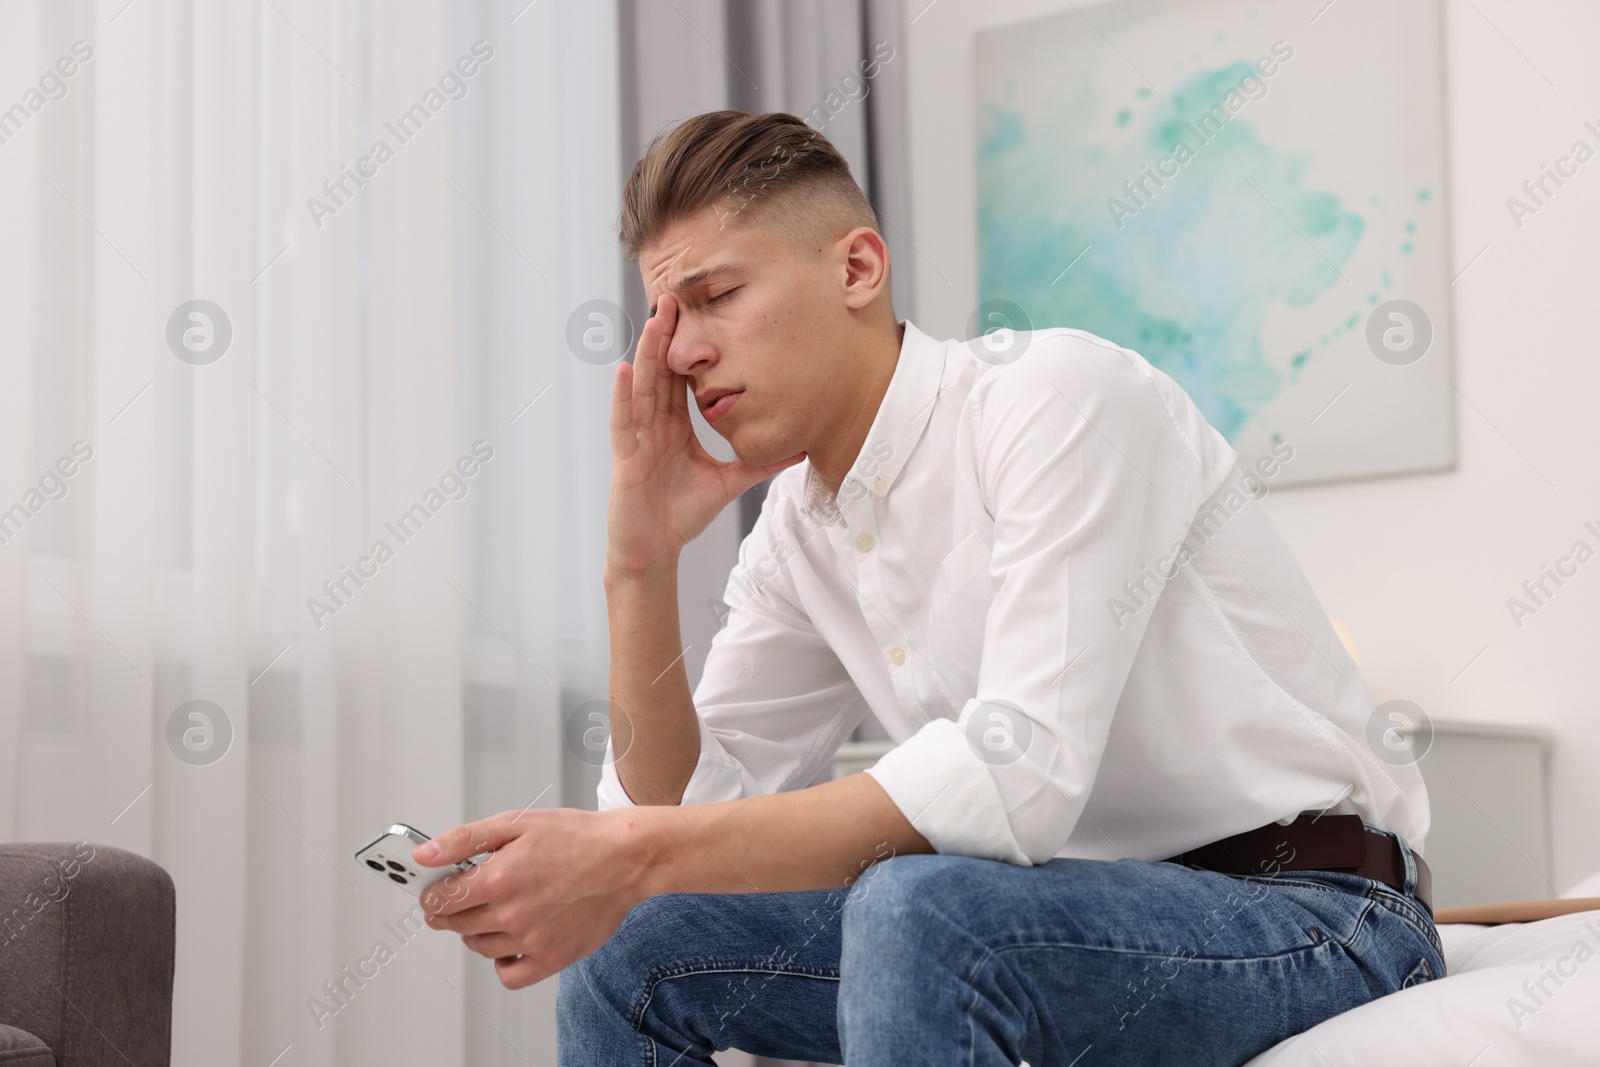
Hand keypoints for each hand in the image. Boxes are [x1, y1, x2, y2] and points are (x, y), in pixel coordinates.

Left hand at [413, 807, 649, 988]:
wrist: (625, 858)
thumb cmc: (575, 837)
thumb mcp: (516, 823)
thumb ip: (464, 840)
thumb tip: (424, 855)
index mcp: (500, 877)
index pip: (440, 900)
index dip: (431, 893)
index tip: (433, 889)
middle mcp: (513, 914)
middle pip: (456, 924)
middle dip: (450, 910)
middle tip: (463, 896)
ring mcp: (532, 940)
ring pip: (479, 946)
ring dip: (475, 930)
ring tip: (494, 909)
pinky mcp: (552, 958)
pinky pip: (508, 975)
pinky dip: (502, 962)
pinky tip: (509, 940)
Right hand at [606, 292, 802, 577]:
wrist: (654, 550)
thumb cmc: (681, 514)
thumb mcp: (728, 482)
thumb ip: (759, 464)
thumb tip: (797, 450)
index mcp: (674, 427)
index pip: (680, 379)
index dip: (688, 349)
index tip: (699, 314)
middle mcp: (653, 425)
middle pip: (659, 372)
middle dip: (666, 336)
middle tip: (674, 296)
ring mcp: (637, 438)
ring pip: (642, 387)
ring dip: (647, 353)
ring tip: (655, 319)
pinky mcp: (624, 456)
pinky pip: (622, 420)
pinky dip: (622, 395)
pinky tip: (623, 368)